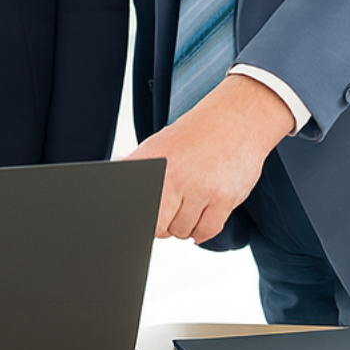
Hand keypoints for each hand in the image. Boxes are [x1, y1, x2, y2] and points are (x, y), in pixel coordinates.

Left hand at [125, 74, 294, 241]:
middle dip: (164, 224)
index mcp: (151, 162)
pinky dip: (203, 229)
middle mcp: (174, 176)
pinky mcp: (224, 198)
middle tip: (172, 208)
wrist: (236, 117)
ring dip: (186, 225)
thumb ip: (137, 171)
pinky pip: (207, 232)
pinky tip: (204, 212)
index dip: (143, 219)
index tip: (146, 219)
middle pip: (159, 227)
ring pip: (183, 232)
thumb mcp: (157, 146)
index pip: (138, 210)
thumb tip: (113, 196)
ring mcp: (200, 188)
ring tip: (192, 202)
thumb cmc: (196, 133)